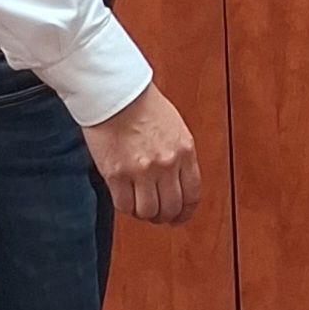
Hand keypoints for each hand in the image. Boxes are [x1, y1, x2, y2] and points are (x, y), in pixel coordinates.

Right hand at [82, 83, 199, 225]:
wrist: (116, 92)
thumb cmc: (142, 104)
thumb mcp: (175, 128)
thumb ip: (178, 155)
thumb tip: (176, 182)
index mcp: (185, 151)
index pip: (192, 195)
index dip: (185, 212)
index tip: (179, 216)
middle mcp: (167, 164)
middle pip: (171, 208)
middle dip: (165, 217)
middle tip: (157, 215)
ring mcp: (142, 171)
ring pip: (148, 212)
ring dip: (144, 214)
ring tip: (139, 207)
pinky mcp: (116, 174)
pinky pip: (124, 206)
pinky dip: (126, 208)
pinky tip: (124, 199)